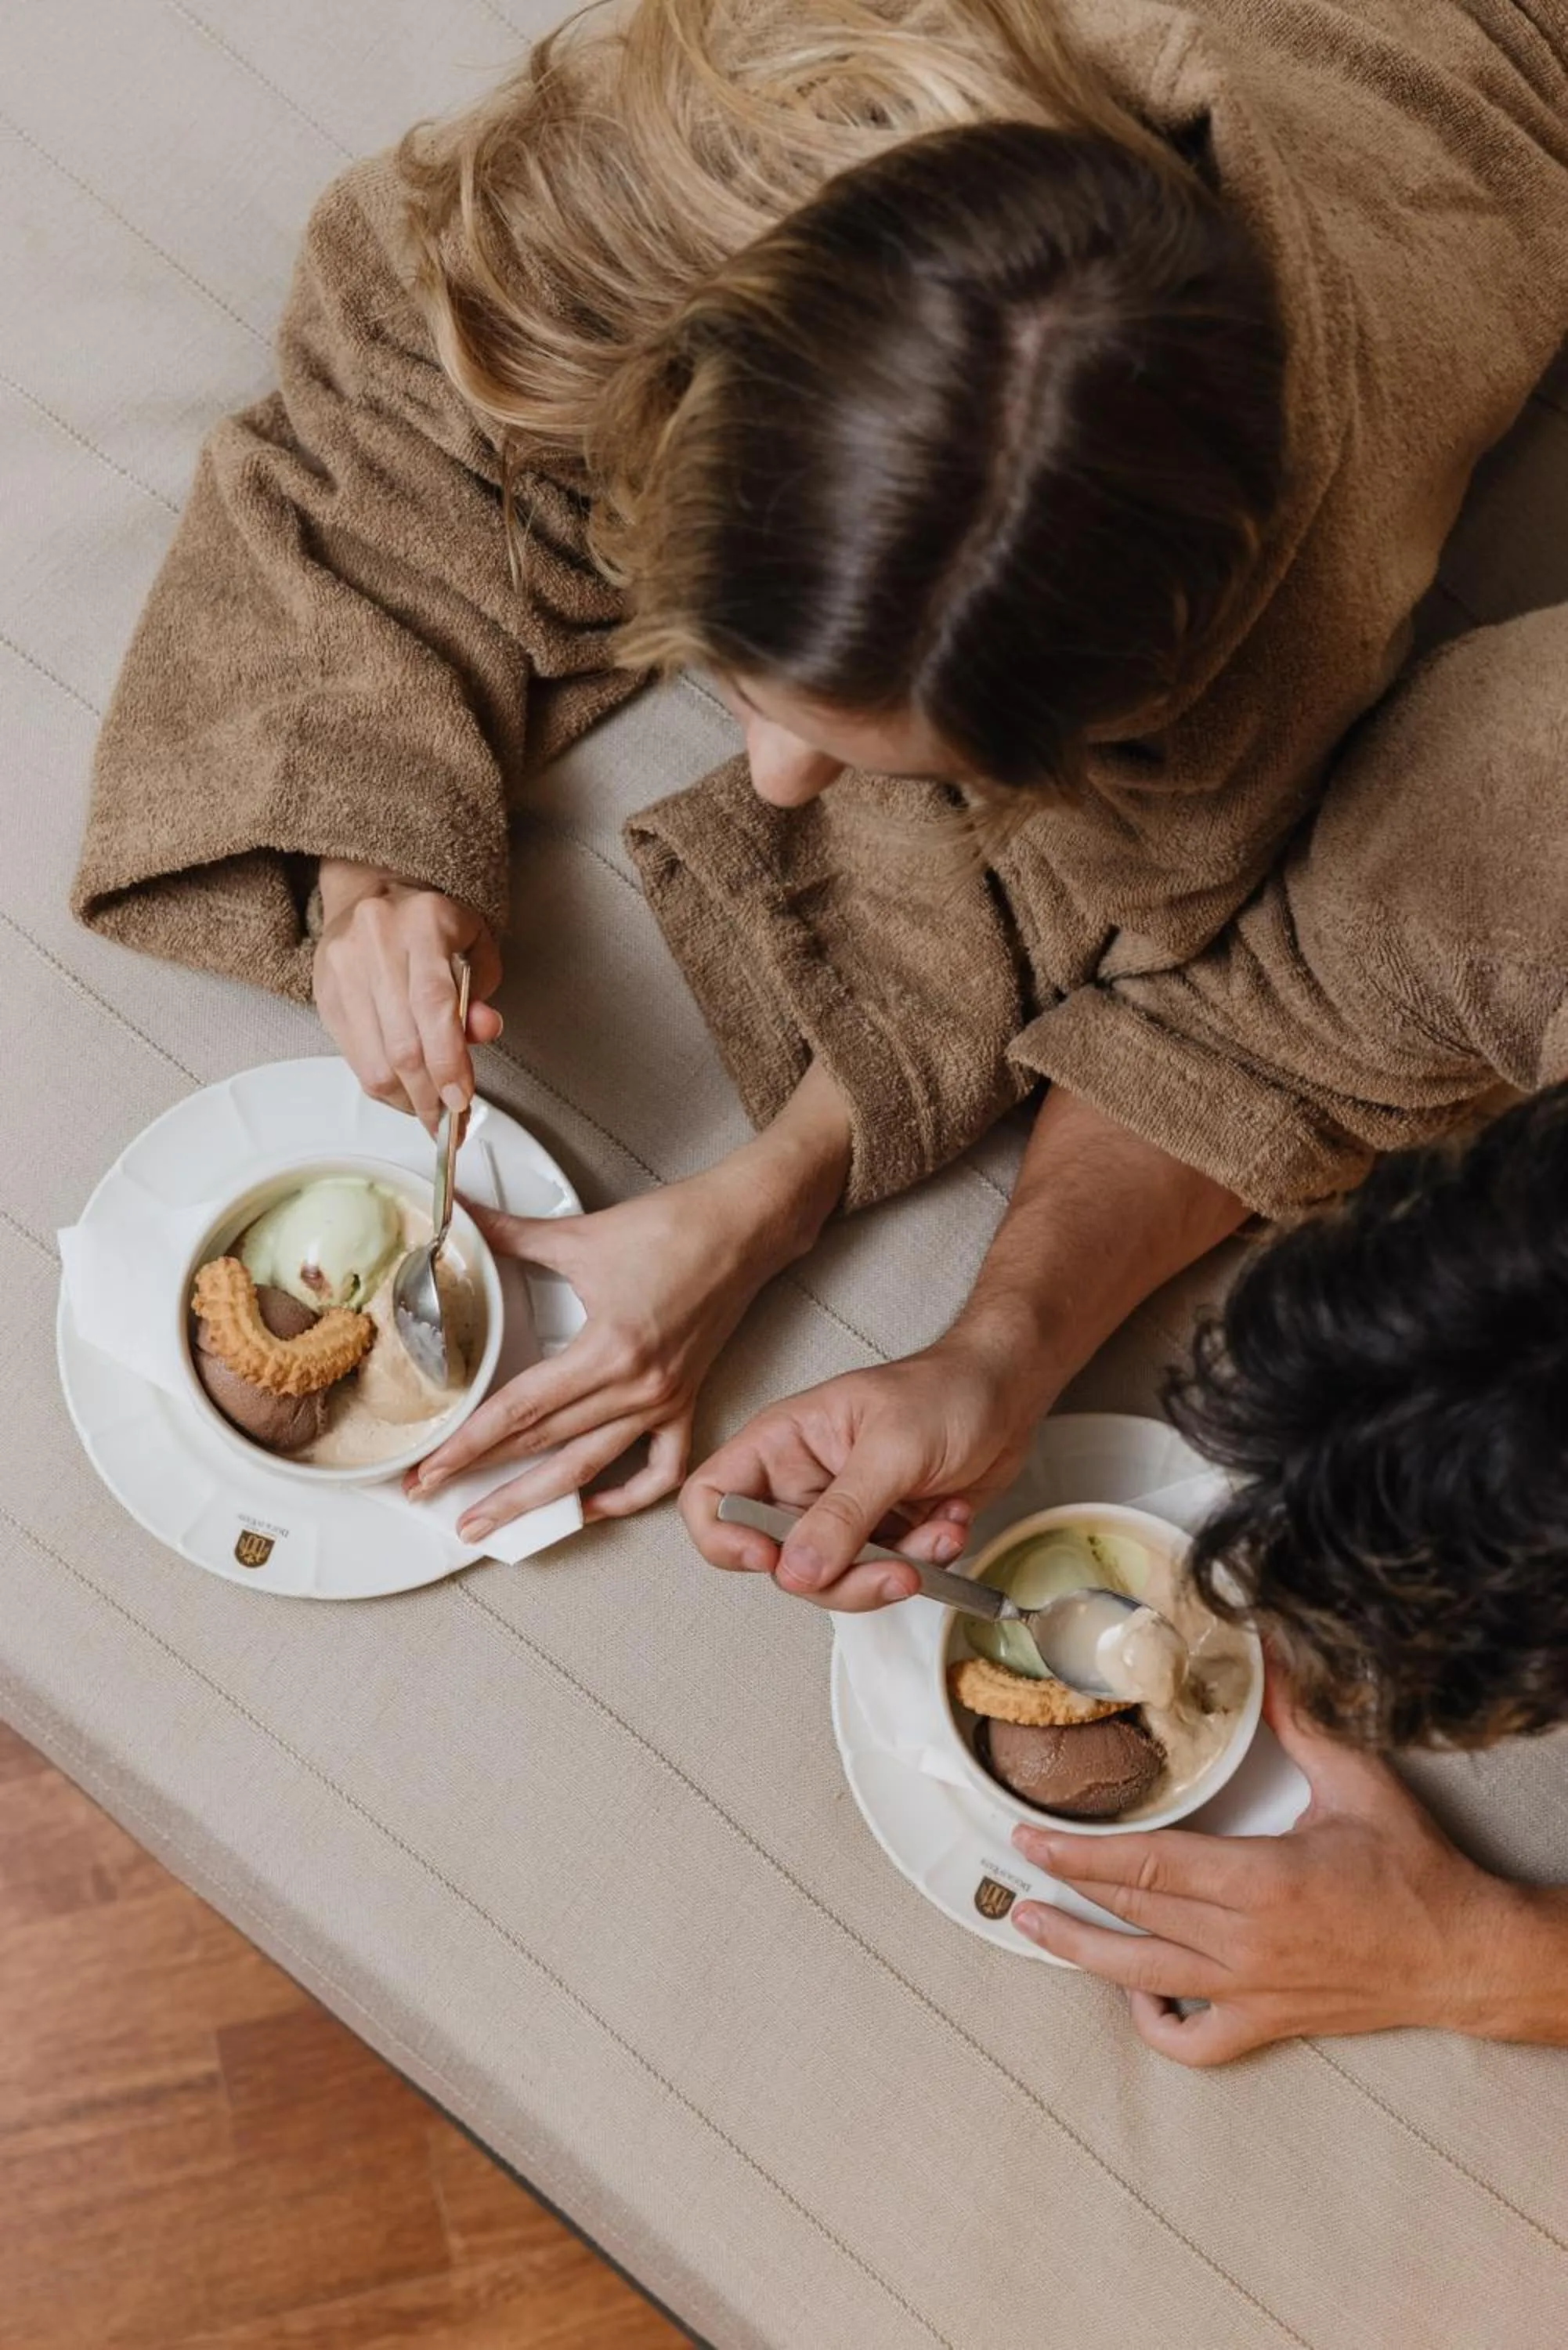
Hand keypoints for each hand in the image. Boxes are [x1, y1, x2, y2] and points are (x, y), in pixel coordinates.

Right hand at [313, 860, 502, 1130]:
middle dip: (430, 1095)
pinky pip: (354, 1058)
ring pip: (374, 1060)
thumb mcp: (474, 947)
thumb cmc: (433, 926)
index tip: (461, 1102)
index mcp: (423, 925)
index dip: (449, 1062)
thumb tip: (482, 1033)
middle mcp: (376, 943)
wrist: (373, 893)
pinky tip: (403, 1093)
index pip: (435, 1007)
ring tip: (429, 1113)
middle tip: (450, 1124)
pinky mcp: (325, 994)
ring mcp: (343, 969)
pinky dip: (383, 1086)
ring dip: (406, 1099)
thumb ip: (481, 993)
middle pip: (403, 1044)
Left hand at [408, 1171, 798, 1535]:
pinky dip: (624, 1497)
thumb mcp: (579, 1235)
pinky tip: (588, 1509)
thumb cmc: (673, 1227)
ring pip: (589, 1469)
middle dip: (481, 1477)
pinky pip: (659, 1471)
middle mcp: (638, 1387)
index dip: (467, 1444)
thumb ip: (507, 1234)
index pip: (520, 1411)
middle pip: (544, 1447)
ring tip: (490, 1524)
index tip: (428, 1470)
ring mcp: (665, 1401)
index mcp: (608, 1348)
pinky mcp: (686, 1402)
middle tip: (430, 1494)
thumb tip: (455, 1215)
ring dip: (535, 1502)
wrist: (743, 1226)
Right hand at [681, 1332, 1043, 1610]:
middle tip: (895, 1568)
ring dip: (895, 1568)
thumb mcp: (892, 1448)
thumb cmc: (947, 1390)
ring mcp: (841, 1514)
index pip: (712, 1499)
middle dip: (843, 1577)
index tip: (770, 1558)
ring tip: (940, 1534)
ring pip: (835, 1581)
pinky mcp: (881, 1534)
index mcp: (782, 1443)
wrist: (1008, 1392)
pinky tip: (950, 1520)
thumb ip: (843, 1514)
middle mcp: (801, 1483)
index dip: (724, 1538)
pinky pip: (883, 1575)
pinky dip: (924, 1560)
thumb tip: (795, 1571)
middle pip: (780, 1562)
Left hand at [1008, 1674, 1521, 2062]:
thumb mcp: (1357, 1781)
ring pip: (1144, 1978)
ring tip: (1031, 1925)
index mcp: (1260, 1882)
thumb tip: (1271, 1655)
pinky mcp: (1268, 2022)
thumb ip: (1302, 1720)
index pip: (1146, 1866)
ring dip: (1080, 1952)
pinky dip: (1156, 2025)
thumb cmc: (1415, 1873)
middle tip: (1014, 1863)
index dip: (1080, 1852)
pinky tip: (1133, 1994)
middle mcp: (1245, 1943)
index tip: (1029, 1833)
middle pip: (1132, 1914)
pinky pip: (1196, 2040)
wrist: (1463, 1956)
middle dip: (1065, 1886)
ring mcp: (1252, 1990)